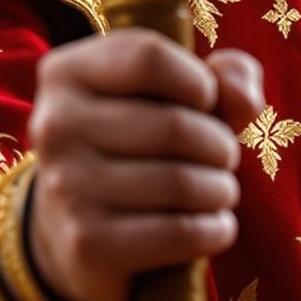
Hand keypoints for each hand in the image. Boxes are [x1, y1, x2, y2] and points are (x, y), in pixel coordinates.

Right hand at [27, 32, 264, 300]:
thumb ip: (225, 76)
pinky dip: (216, 230)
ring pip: (184, 183)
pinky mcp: (88, 243)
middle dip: (221, 147)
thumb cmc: (139, 148)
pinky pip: (182, 232)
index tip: (206, 105)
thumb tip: (245, 101)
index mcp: (67, 74)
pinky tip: (213, 226)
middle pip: (176, 127)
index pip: (148, 58)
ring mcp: (67, 187)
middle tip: (220, 160)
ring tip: (217, 191)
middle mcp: (56, 126)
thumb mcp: (172, 93)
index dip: (200, 83)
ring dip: (222, 190)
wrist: (75, 233)